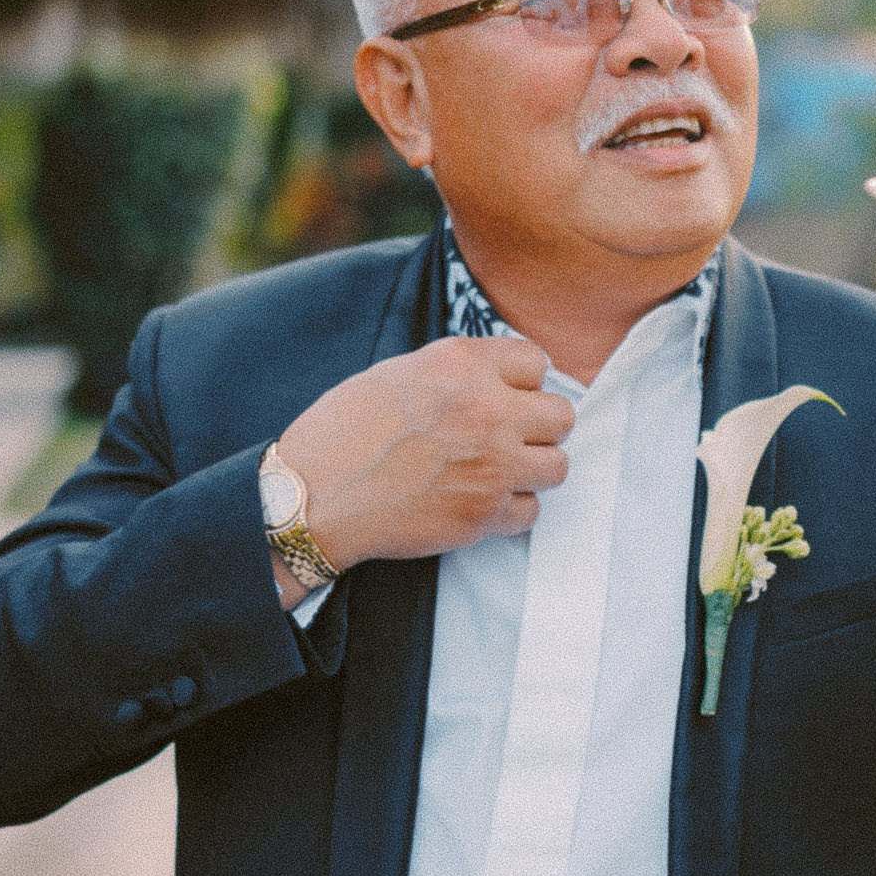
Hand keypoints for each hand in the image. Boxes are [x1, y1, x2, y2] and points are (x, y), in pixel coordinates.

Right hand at [277, 337, 575, 571]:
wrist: (313, 497)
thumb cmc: (343, 433)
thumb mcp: (398, 374)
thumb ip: (456, 373)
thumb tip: (499, 379)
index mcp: (461, 364)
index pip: (537, 362)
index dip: (522, 382)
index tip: (507, 397)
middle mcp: (487, 409)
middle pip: (562, 414)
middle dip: (538, 426)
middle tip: (509, 438)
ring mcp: (493, 464)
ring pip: (557, 465)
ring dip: (532, 469)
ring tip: (498, 471)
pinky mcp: (486, 513)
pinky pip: (531, 510)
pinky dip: (511, 510)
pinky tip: (479, 501)